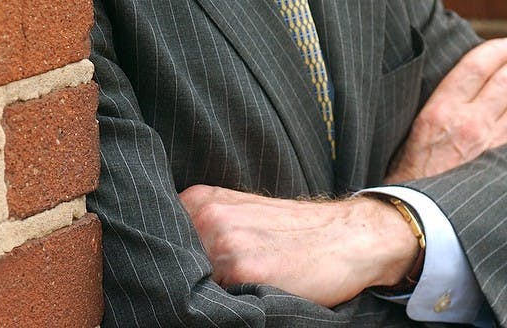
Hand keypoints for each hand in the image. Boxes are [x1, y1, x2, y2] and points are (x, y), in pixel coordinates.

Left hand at [179, 185, 417, 306]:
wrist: (345, 236)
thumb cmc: (294, 232)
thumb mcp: (242, 215)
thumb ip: (205, 230)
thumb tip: (168, 267)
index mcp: (202, 199)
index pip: (161, 241)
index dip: (168, 265)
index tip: (179, 278)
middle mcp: (206, 215)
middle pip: (169, 265)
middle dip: (181, 282)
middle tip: (209, 290)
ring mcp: (222, 241)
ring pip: (187, 285)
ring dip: (199, 296)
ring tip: (236, 291)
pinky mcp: (243, 269)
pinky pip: (213, 302)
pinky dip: (222, 308)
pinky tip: (244, 299)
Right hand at [387, 38, 506, 181]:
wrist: (418, 217)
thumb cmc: (414, 170)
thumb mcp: (418, 126)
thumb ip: (442, 100)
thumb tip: (469, 76)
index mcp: (441, 109)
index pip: (476, 65)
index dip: (495, 50)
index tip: (505, 46)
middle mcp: (469, 123)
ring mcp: (493, 146)